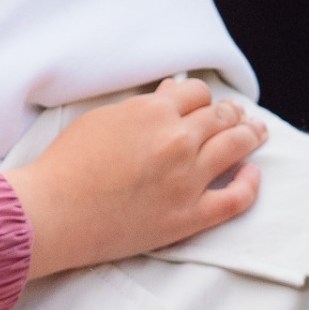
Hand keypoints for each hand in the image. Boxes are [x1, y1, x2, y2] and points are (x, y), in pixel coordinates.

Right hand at [4, 77, 265, 279]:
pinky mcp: (189, 216)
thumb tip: (170, 98)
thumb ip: (140, 108)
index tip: (200, 105)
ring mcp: (187, 179)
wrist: (52, 212)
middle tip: (237, 116)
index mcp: (152, 112)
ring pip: (236, 147)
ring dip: (250, 136)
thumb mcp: (100, 120)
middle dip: (230, 113)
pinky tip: (251, 174)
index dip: (199, 98)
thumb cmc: (65, 165)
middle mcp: (177, 140)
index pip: (196, 93)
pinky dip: (249, 184)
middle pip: (221, 116)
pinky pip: (235, 198)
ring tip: (257, 134)